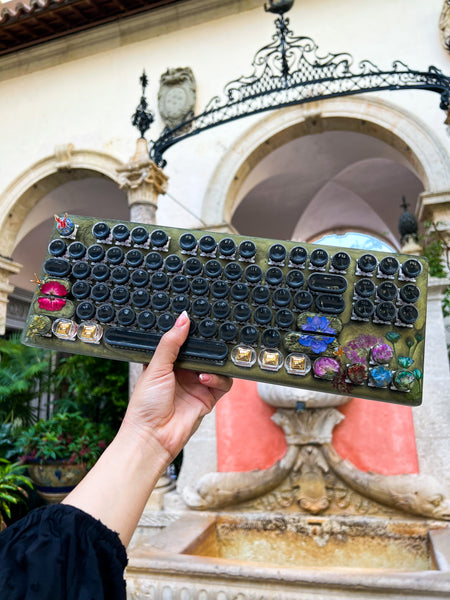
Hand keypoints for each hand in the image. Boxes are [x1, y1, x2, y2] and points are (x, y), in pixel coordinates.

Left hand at [122, 311, 232, 460]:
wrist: (152, 437)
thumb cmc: (145, 406)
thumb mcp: (155, 367)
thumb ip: (171, 342)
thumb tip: (183, 318)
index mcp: (166, 363)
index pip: (182, 342)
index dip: (189, 334)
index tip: (196, 322)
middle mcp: (183, 373)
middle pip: (202, 353)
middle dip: (206, 348)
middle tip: (208, 340)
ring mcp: (196, 385)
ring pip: (216, 367)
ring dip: (212, 365)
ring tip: (201, 369)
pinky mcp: (208, 398)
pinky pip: (223, 384)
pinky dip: (218, 379)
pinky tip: (205, 379)